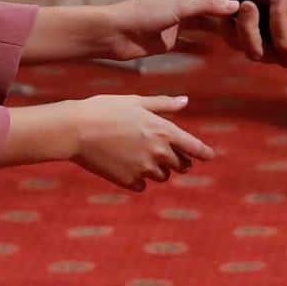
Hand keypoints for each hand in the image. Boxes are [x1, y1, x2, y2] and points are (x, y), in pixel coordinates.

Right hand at [68, 94, 213, 191]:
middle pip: (181, 166)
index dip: (204, 152)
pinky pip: (142, 185)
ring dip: (158, 169)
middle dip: (177, 160)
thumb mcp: (137, 102)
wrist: (76, 129)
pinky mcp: (128, 181)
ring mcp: (144, 169)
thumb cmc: (106, 109)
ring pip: (162, 177)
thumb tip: (185, 101)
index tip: (210, 156)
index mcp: (164, 131)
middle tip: (166, 152)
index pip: (194, 147)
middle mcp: (158, 152)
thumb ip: (163, 104)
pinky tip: (126, 165)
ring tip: (139, 155)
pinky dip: (139, 178)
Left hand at [101, 0, 237, 59]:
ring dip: (216, 29)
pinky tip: (215, 52)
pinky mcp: (167, 42)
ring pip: (200, 25)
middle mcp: (177, 6)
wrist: (115, 35)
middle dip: (223, 8)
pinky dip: (201, 48)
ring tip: (237, 35)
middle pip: (205, 4)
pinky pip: (189, 45)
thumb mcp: (179, 7)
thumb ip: (207, 7)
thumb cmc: (143, 14)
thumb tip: (236, 5)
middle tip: (245, 15)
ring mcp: (173, 24)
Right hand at [224, 0, 286, 85]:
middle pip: (252, 51)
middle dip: (245, 27)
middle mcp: (281, 56)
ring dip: (278, 14)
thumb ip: (266, 6)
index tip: (221, 0)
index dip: (223, 25)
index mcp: (267, 46)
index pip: (236, 42)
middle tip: (246, 3)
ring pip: (282, 44)